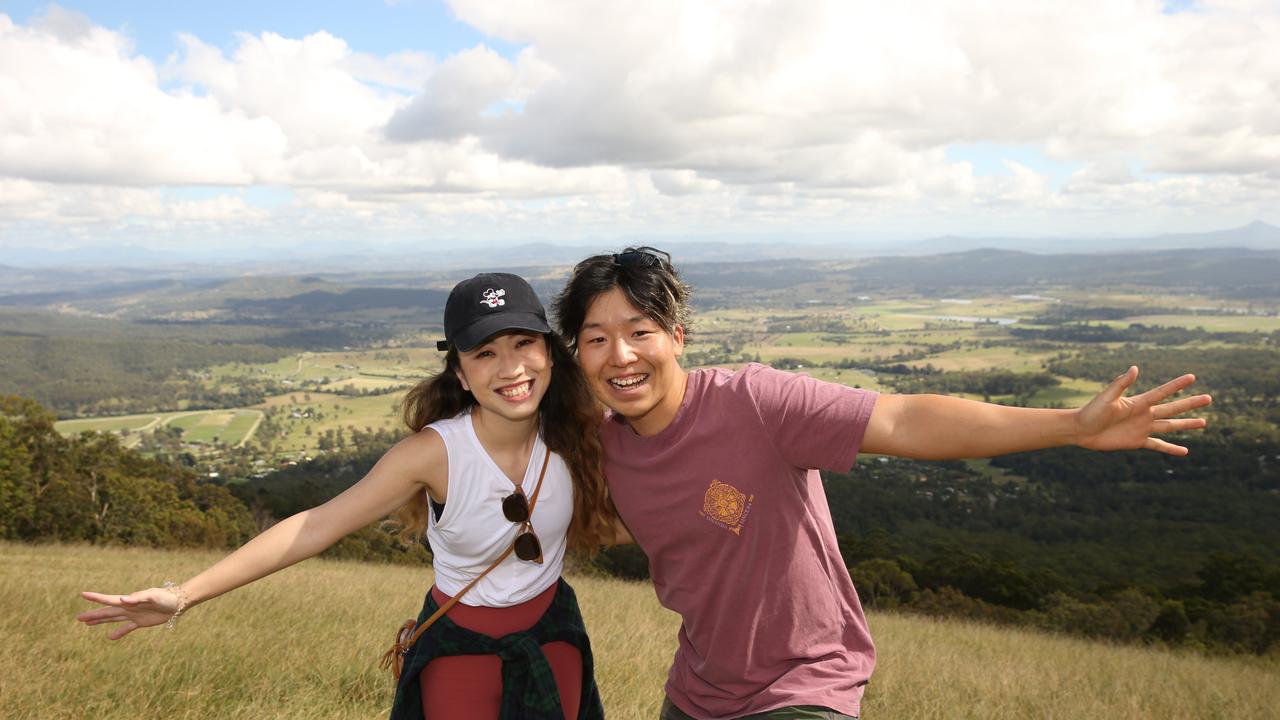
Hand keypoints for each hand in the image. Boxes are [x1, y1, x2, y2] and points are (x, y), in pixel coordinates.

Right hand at [77, 587, 180, 639]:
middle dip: (93, 614)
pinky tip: (110, 637)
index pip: (109, 600)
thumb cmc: (166, 596)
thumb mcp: (152, 596)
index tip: (83, 594)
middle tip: (79, 618)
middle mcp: (128, 607)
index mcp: (129, 600)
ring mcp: (133, 615)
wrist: (178, 602)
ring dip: (100, 621)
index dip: (96, 598)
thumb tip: (122, 600)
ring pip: (113, 619)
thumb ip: (137, 598)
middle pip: (107, 612)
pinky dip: (119, 632)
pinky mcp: (141, 622)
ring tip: (87, 624)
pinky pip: (127, 628)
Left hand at [1073, 366, 1211, 454]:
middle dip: (1190, 403)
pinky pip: (1158, 445)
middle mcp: (1144, 414)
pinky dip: (1171, 448)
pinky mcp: (1138, 441)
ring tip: (1204, 422)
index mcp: (1138, 402)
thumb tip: (1135, 368)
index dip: (1177, 385)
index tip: (1193, 377)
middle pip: (1173, 408)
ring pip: (1170, 426)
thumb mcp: (1107, 397)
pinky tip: (1185, 451)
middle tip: (1209, 398)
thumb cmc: (1091, 411)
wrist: (1081, 430)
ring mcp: (1142, 428)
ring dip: (1187, 424)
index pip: (1162, 392)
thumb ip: (1120, 383)